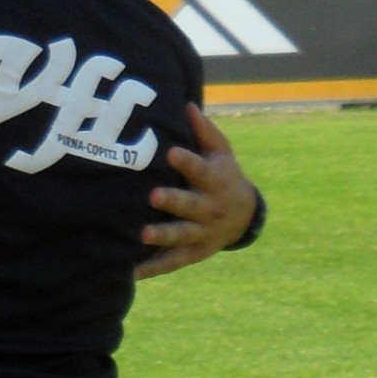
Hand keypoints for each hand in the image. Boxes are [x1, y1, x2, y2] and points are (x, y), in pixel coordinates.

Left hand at [136, 104, 258, 278]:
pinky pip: (171, 262)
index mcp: (215, 181)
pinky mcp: (193, 253)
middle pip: (191, 206)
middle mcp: (210, 209)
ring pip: (181, 236)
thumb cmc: (224, 175)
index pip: (201, 170)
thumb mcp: (222, 153)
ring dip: (163, 236)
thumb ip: (206, 132)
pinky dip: (152, 268)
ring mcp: (202, 233)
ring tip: (142, 235)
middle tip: (153, 196)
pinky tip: (132, 272)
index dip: (188, 162)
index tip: (172, 152)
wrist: (244, 217)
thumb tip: (188, 105)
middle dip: (173, 201)